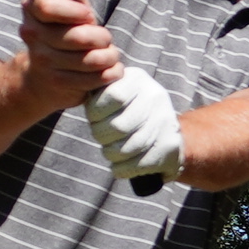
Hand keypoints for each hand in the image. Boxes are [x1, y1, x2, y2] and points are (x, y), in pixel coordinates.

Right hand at [14, 0, 120, 105]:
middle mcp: (32, 36)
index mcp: (31, 12)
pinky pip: (96, 77)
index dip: (75, 11)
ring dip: (110, 56)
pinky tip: (109, 69)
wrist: (40, 80)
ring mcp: (44, 62)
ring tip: (109, 54)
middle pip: (79, 36)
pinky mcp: (59, 83)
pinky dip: (111, 73)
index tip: (88, 15)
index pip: (48, 6)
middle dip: (102, 37)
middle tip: (105, 38)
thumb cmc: (60, 37)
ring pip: (92, 59)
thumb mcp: (65, 12)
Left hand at [81, 66, 184, 182]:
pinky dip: (122, 169)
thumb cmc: (127, 110)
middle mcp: (155, 97)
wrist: (166, 132)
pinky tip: (120, 165)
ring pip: (126, 148)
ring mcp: (165, 122)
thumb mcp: (114, 91)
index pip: (113, 97)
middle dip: (101, 136)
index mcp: (137, 79)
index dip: (96, 112)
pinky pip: (136, 165)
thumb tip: (79, 92)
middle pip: (118, 126)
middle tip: (101, 136)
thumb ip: (97, 91)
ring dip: (111, 154)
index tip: (94, 117)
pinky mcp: (169, 147)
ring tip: (110, 151)